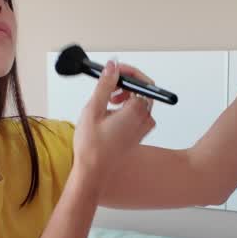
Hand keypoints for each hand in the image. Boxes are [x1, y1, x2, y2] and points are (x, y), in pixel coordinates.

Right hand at [74, 60, 155, 181]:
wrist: (93, 171)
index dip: (127, 72)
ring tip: (107, 102)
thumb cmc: (92, 145)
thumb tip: (113, 66)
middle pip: (142, 90)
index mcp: (136, 111)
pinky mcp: (139, 134)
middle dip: (124, 84)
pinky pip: (138, 113)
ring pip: (140, 101)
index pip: (141, 81)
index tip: (113, 70)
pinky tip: (110, 114)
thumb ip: (105, 85)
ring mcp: (144, 127)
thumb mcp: (94, 109)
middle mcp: (145, 119)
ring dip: (124, 95)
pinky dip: (126, 108)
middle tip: (107, 87)